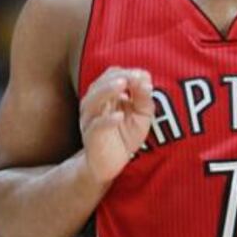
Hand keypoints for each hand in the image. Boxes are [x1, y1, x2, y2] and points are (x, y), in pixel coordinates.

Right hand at [80, 67, 154, 184]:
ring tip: (123, 85)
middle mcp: (94, 103)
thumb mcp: (141, 115)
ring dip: (107, 90)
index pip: (112, 75)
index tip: (144, 76)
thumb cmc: (125, 136)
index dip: (128, 73)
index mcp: (106, 94)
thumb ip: (144, 98)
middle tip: (134, 77)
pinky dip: (107, 120)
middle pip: (100, 83)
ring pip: (93, 100)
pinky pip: (96, 125)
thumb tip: (146, 78)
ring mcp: (90, 119)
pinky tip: (119, 115)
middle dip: (118, 77)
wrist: (111, 164)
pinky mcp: (91, 136)